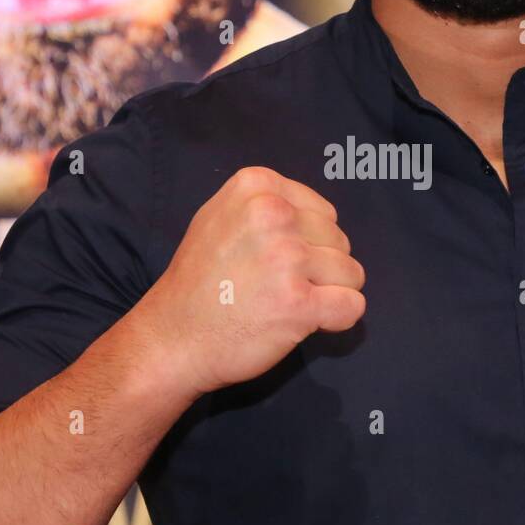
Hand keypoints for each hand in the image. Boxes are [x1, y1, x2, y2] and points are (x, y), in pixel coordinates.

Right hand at [135, 165, 365, 398]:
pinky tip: (305, 322)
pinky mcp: (299, 303)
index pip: (324, 213)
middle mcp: (274, 214)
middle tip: (275, 287)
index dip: (308, 243)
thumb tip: (323, 217)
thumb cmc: (199, 282)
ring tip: (286, 304)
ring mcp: (287, 258)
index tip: (273, 262)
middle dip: (319, 268)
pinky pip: (352, 306)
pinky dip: (337, 319)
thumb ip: (267, 206)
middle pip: (339, 241)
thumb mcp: (220, 217)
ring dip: (329, 294)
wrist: (172, 338)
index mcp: (257, 186)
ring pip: (351, 273)